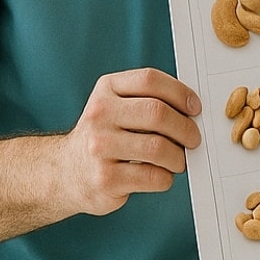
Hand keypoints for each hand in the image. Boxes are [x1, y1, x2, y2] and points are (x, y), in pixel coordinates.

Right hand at [62, 68, 201, 216]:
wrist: (65, 173)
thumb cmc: (104, 137)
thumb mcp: (116, 106)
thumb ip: (149, 100)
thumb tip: (192, 111)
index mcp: (106, 90)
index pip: (150, 80)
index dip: (180, 93)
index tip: (195, 108)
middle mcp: (99, 115)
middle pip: (158, 113)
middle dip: (186, 128)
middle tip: (193, 139)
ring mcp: (99, 147)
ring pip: (159, 147)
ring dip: (178, 157)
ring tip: (177, 160)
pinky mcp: (105, 179)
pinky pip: (153, 176)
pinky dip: (166, 177)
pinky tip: (159, 174)